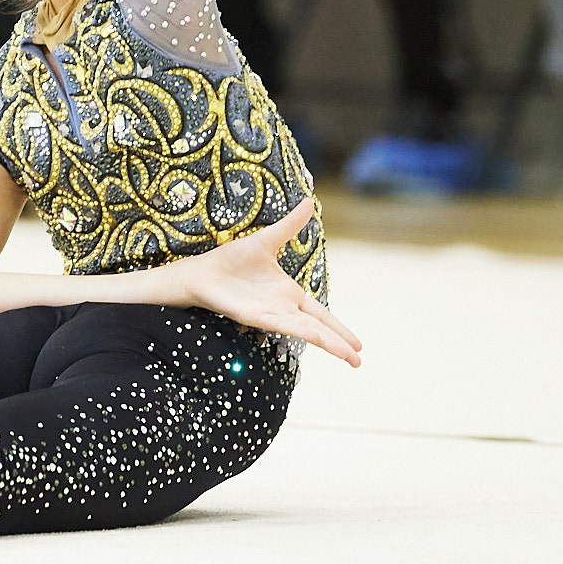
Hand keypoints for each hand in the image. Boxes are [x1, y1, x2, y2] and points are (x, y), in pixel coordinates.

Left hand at [161, 198, 361, 365]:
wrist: (203, 271)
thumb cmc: (231, 260)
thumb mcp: (267, 239)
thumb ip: (290, 225)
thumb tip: (308, 202)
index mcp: (290, 294)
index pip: (321, 315)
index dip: (339, 328)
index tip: (359, 344)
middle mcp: (283, 308)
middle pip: (318, 329)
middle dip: (339, 344)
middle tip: (359, 361)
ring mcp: (270, 315)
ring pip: (305, 332)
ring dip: (327, 344)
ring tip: (348, 358)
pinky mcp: (254, 318)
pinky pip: (281, 326)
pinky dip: (300, 332)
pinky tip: (315, 337)